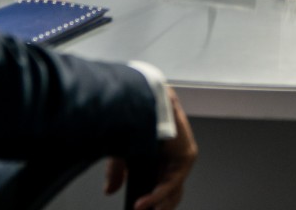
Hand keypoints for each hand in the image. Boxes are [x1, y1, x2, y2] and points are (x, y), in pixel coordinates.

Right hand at [104, 89, 196, 209]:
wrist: (138, 97)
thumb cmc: (131, 115)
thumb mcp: (121, 150)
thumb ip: (117, 173)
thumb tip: (109, 191)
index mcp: (158, 149)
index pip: (159, 179)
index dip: (150, 196)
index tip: (137, 206)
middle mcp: (171, 152)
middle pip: (169, 188)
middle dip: (156, 204)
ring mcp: (180, 154)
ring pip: (171, 189)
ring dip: (156, 204)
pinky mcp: (185, 155)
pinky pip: (171, 182)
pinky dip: (156, 196)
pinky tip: (141, 204)